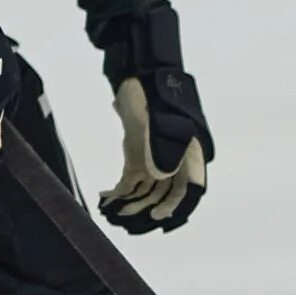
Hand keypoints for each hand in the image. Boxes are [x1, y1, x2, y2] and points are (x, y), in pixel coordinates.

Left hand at [93, 0, 212, 233]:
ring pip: (147, 194)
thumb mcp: (158, 118)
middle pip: (165, 197)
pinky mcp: (139, 158)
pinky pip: (132, 183)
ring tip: (109, 214)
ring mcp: (157, 161)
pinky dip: (119, 194)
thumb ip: (162, 146)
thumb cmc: (153, 92)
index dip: (178, 209)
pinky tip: (104, 199)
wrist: (138, 71)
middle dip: (144, 212)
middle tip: (123, 223)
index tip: (160, 221)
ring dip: (129, 206)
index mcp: (190, 153)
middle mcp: (175, 161)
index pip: (191, 190)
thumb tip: (160, 175)